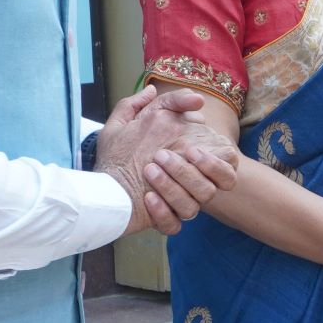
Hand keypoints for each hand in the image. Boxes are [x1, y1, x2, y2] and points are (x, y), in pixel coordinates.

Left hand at [95, 86, 239, 235]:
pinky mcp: (163, 222)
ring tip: (148, 171)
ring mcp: (177, 206)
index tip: (191, 149)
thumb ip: (166, 102)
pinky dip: (163, 213)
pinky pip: (173, 225)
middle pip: (212, 188)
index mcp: (192, 162)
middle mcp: (190, 186)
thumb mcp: (134, 119)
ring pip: (193, 207)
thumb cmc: (118, 151)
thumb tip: (197, 97)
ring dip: (172, 188)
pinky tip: (147, 198)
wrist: (97, 182)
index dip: (215, 163)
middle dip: (189, 173)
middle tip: (161, 156)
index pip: (225, 168)